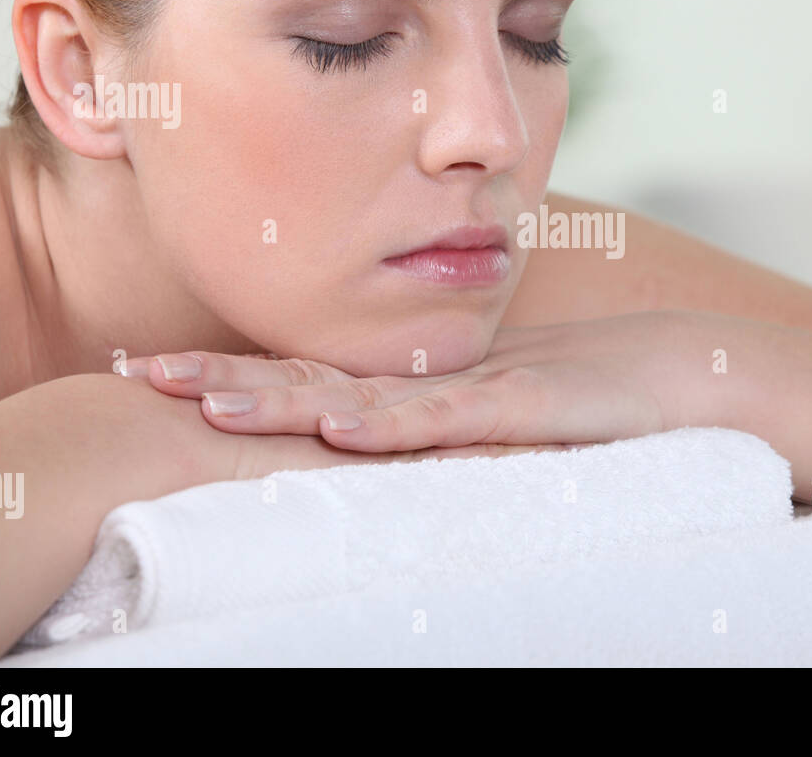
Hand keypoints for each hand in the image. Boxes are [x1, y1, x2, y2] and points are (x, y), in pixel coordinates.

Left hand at [124, 311, 687, 451]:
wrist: (670, 371)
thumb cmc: (579, 397)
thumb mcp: (489, 413)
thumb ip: (431, 424)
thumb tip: (365, 440)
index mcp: (414, 385)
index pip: (308, 380)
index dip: (234, 374)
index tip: (158, 372)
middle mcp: (428, 384)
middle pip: (311, 381)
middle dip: (224, 377)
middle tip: (141, 372)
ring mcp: (471, 392)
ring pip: (362, 397)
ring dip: (282, 400)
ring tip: (205, 399)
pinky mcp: (521, 406)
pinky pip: (446, 419)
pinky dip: (391, 425)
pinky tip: (341, 428)